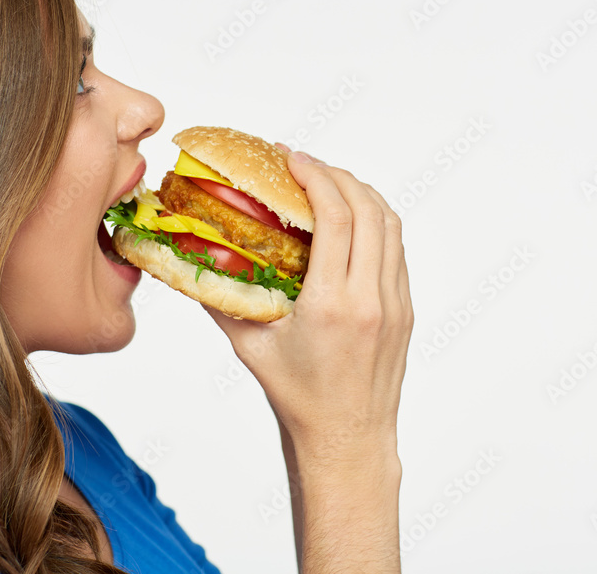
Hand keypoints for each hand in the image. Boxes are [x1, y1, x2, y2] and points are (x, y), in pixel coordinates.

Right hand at [203, 149, 414, 457]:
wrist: (347, 438)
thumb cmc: (296, 397)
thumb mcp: (249, 346)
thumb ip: (220, 297)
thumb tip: (191, 257)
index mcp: (332, 304)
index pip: (336, 216)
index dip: (315, 176)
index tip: (292, 157)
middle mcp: (371, 298)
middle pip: (369, 209)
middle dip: (336, 175)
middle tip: (304, 164)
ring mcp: (395, 303)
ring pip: (390, 225)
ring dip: (360, 194)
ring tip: (327, 183)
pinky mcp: (405, 309)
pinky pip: (395, 249)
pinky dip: (375, 221)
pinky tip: (349, 219)